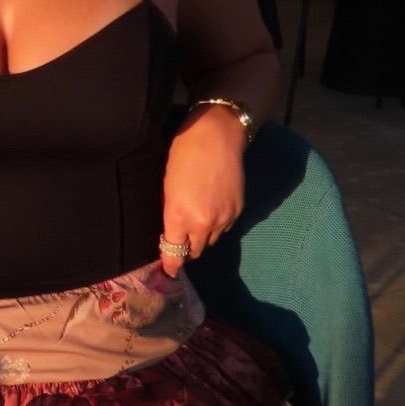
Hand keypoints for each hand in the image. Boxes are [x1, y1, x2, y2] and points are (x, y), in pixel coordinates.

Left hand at [159, 106, 245, 277]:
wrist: (217, 135)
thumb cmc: (182, 152)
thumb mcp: (166, 184)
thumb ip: (170, 212)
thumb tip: (171, 229)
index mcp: (179, 216)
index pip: (174, 253)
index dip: (170, 265)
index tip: (167, 271)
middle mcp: (202, 224)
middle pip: (193, 252)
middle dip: (185, 249)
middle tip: (178, 240)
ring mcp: (223, 219)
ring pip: (210, 241)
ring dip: (201, 237)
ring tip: (194, 222)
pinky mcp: (238, 211)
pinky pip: (224, 228)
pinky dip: (215, 225)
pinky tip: (210, 209)